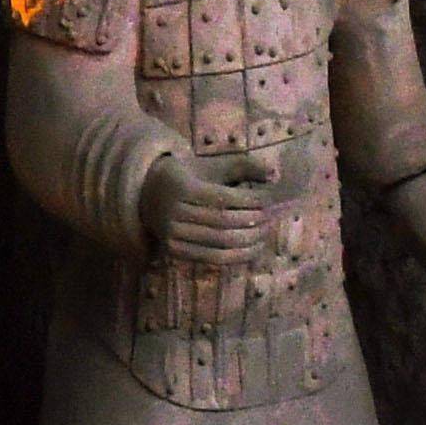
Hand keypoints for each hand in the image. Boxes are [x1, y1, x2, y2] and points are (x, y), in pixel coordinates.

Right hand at [140, 146, 287, 270]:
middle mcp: (173, 211)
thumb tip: (275, 174)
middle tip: (272, 218)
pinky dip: (238, 256)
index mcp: (182, 186)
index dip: (251, 201)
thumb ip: (244, 166)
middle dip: (253, 222)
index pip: (224, 198)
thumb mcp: (213, 166)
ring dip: (250, 240)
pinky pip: (212, 258)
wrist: (150, 194)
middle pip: (224, 222)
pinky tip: (254, 249)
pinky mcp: (174, 251)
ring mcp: (171, 234)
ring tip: (265, 233)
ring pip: (220, 242)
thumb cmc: (191, 177)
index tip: (269, 200)